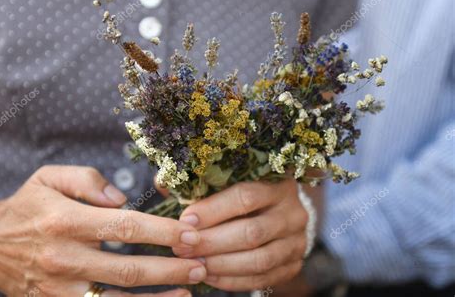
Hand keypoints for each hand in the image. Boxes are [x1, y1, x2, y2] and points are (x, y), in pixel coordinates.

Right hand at [0, 165, 204, 296]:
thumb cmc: (26, 206)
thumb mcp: (50, 177)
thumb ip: (89, 181)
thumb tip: (123, 199)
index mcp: (68, 221)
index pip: (126, 227)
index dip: (162, 233)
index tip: (191, 234)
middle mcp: (66, 258)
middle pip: (128, 269)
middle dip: (170, 269)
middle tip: (202, 265)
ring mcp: (60, 289)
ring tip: (190, 292)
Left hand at [173, 177, 308, 290]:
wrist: (281, 212)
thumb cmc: (245, 193)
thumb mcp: (230, 180)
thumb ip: (198, 181)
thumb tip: (162, 183)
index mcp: (277, 184)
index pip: (246, 197)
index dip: (213, 210)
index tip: (185, 220)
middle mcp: (293, 213)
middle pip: (251, 232)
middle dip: (211, 243)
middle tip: (181, 248)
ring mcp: (296, 241)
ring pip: (258, 260)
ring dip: (220, 265)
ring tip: (193, 264)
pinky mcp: (293, 264)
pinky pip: (262, 279)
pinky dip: (232, 280)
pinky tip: (209, 276)